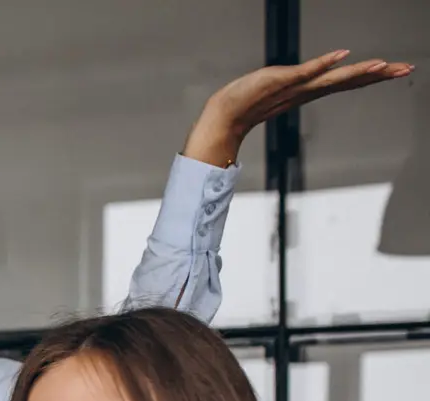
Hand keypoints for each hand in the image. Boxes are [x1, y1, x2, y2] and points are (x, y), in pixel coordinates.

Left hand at [186, 51, 413, 167]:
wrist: (225, 114)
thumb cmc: (248, 102)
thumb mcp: (281, 86)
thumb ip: (301, 79)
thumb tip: (315, 74)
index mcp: (309, 90)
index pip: (346, 81)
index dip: (372, 76)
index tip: (395, 70)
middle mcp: (306, 90)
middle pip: (348, 81)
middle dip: (377, 75)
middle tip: (404, 69)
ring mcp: (295, 87)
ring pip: (333, 79)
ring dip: (358, 72)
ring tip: (382, 66)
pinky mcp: (281, 82)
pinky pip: (305, 72)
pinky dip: (323, 64)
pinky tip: (341, 56)